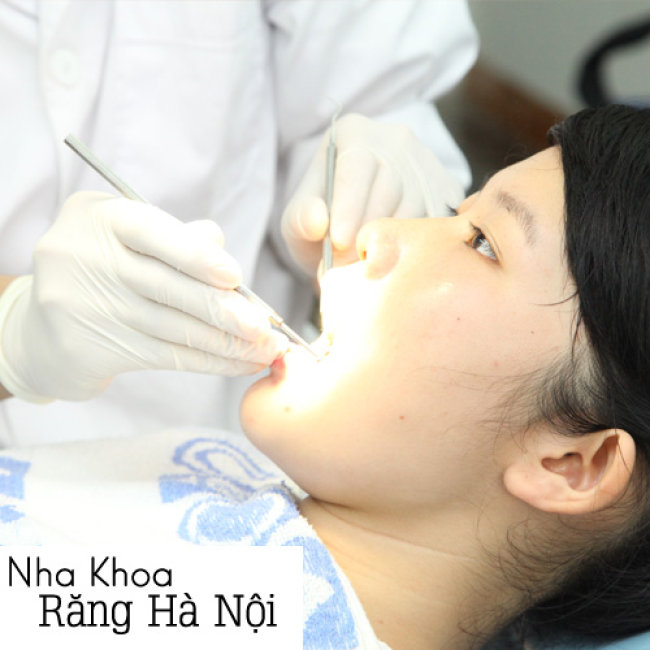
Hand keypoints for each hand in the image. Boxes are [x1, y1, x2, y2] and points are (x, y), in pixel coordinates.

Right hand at [0, 192, 285, 401]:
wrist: (45, 324)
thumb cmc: (107, 266)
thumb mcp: (131, 234)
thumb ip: (177, 235)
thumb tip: (221, 246)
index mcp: (100, 218)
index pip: (152, 232)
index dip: (195, 257)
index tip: (234, 277)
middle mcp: (85, 259)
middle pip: (166, 287)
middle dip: (222, 310)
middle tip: (266, 328)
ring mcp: (85, 307)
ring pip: (172, 328)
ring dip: (227, 343)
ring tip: (267, 350)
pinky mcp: (94, 349)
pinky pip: (167, 356)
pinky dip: (211, 361)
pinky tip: (241, 364)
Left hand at [281, 113, 464, 274]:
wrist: (354, 223)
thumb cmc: (322, 220)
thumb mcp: (297, 221)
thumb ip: (300, 220)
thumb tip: (316, 220)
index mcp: (353, 133)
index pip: (356, 165)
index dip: (349, 206)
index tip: (339, 240)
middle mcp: (395, 140)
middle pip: (390, 187)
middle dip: (368, 231)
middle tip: (349, 266)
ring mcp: (426, 162)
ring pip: (417, 207)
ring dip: (393, 242)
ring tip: (369, 265)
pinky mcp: (447, 187)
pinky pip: (438, 220)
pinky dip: (418, 245)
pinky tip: (397, 259)